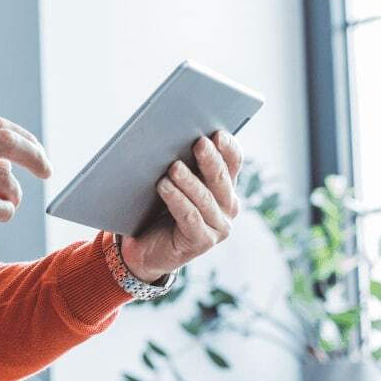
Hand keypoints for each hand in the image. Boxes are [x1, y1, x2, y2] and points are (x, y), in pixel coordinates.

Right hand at [0, 116, 52, 255]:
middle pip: (7, 142)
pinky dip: (5, 212)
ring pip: (3, 178)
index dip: (24, 138)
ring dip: (16, 193)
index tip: (37, 153)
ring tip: (10, 202)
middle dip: (35, 155)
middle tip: (48, 171)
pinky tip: (1, 215)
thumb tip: (4, 161)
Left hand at [121, 129, 244, 282]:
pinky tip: (164, 186)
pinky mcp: (202, 242)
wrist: (146, 247)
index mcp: (226, 186)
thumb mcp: (176, 182)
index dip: (228, 148)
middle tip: (199, 143)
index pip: (234, 163)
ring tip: (173, 167)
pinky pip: (189, 216)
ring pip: (204, 198)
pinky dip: (177, 200)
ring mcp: (218, 226)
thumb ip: (183, 162)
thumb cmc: (160, 208)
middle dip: (210, 159)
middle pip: (221, 179)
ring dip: (188, 181)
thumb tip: (175, 135)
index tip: (217, 133)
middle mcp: (228, 206)